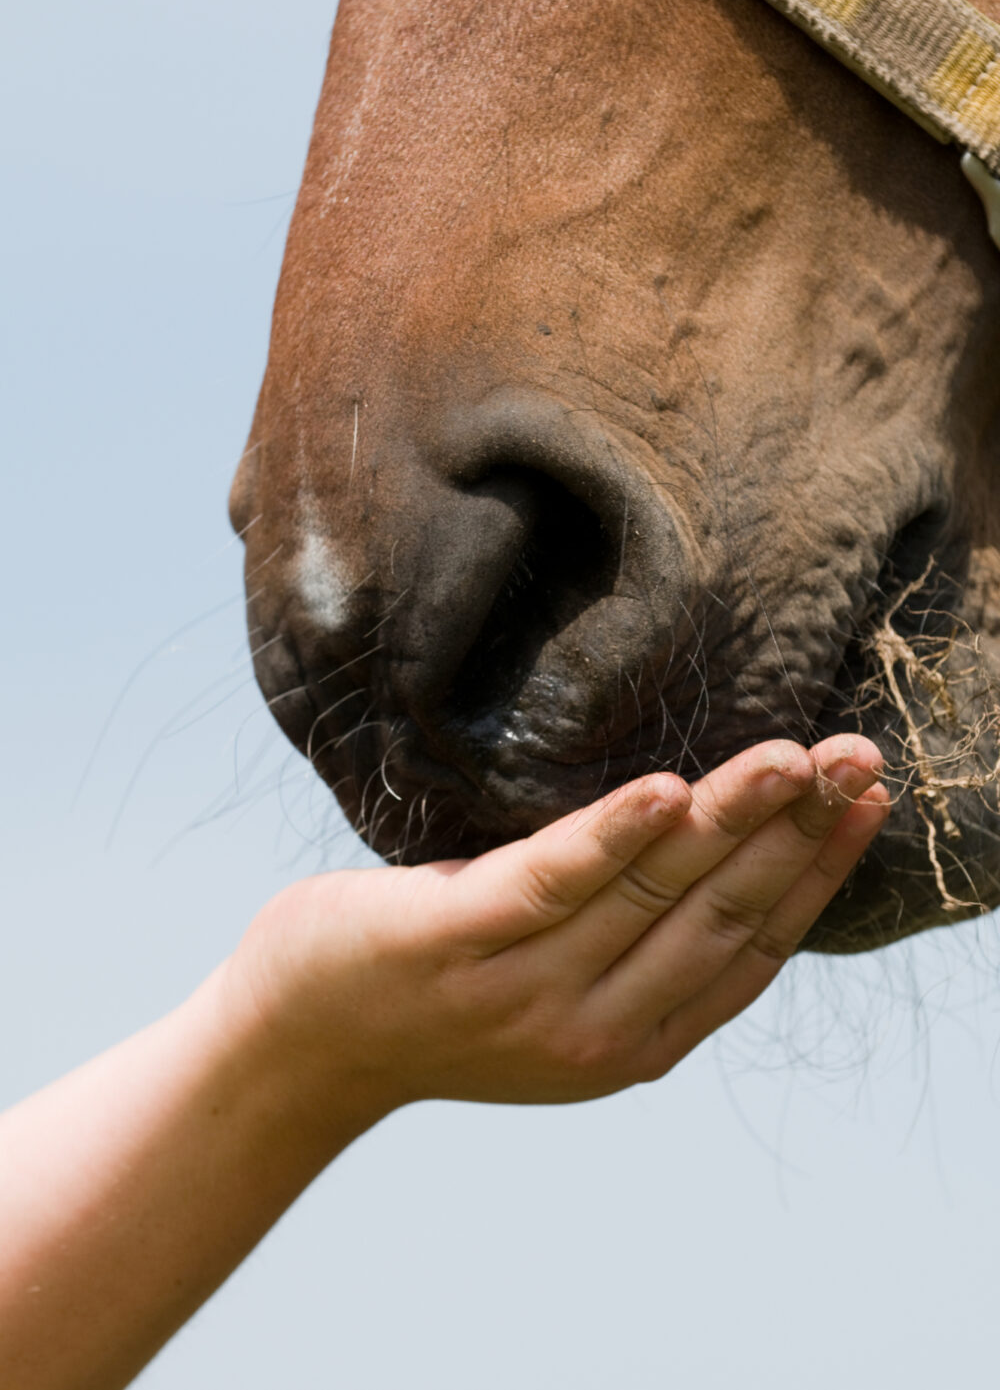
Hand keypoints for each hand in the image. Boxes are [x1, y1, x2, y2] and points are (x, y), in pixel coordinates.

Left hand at [228, 735, 887, 1134]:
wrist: (297, 1043)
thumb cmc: (440, 995)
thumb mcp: (558, 992)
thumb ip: (635, 946)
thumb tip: (719, 848)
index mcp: (631, 1040)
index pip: (750, 950)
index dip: (816, 876)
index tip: (868, 804)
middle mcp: (591, 1027)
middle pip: (719, 916)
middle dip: (799, 834)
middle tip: (858, 758)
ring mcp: (522, 987)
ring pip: (653, 893)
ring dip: (732, 820)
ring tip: (792, 758)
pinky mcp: (450, 939)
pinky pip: (548, 879)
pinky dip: (615, 835)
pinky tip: (668, 791)